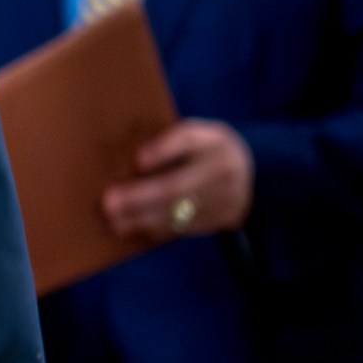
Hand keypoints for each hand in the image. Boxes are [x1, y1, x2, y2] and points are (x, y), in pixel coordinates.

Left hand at [102, 119, 253, 242]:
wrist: (253, 171)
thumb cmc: (209, 147)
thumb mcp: (197, 132)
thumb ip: (170, 140)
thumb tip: (140, 160)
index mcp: (215, 143)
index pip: (188, 141)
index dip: (163, 150)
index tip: (138, 161)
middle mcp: (223, 172)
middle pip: (178, 186)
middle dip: (141, 197)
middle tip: (109, 203)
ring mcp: (226, 199)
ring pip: (181, 212)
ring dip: (144, 220)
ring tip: (116, 222)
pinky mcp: (223, 220)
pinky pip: (188, 227)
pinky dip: (159, 230)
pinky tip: (136, 229)